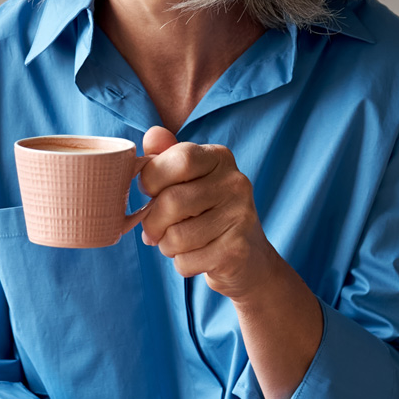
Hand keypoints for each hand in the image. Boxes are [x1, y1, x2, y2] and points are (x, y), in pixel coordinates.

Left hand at [139, 125, 279, 300]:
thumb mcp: (188, 180)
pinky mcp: (237, 251)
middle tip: (155, 230)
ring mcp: (240, 217)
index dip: (152, 179)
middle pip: (171, 201)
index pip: (178, 159)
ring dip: (166, 246)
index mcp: (220, 158)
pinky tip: (196, 257)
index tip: (151, 192)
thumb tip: (152, 134)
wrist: (248, 258)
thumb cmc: (206, 213)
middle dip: (152, 222)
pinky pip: (186, 261)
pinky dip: (181, 263)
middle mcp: (236, 183)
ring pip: (176, 236)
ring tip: (177, 243)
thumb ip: (166, 156)